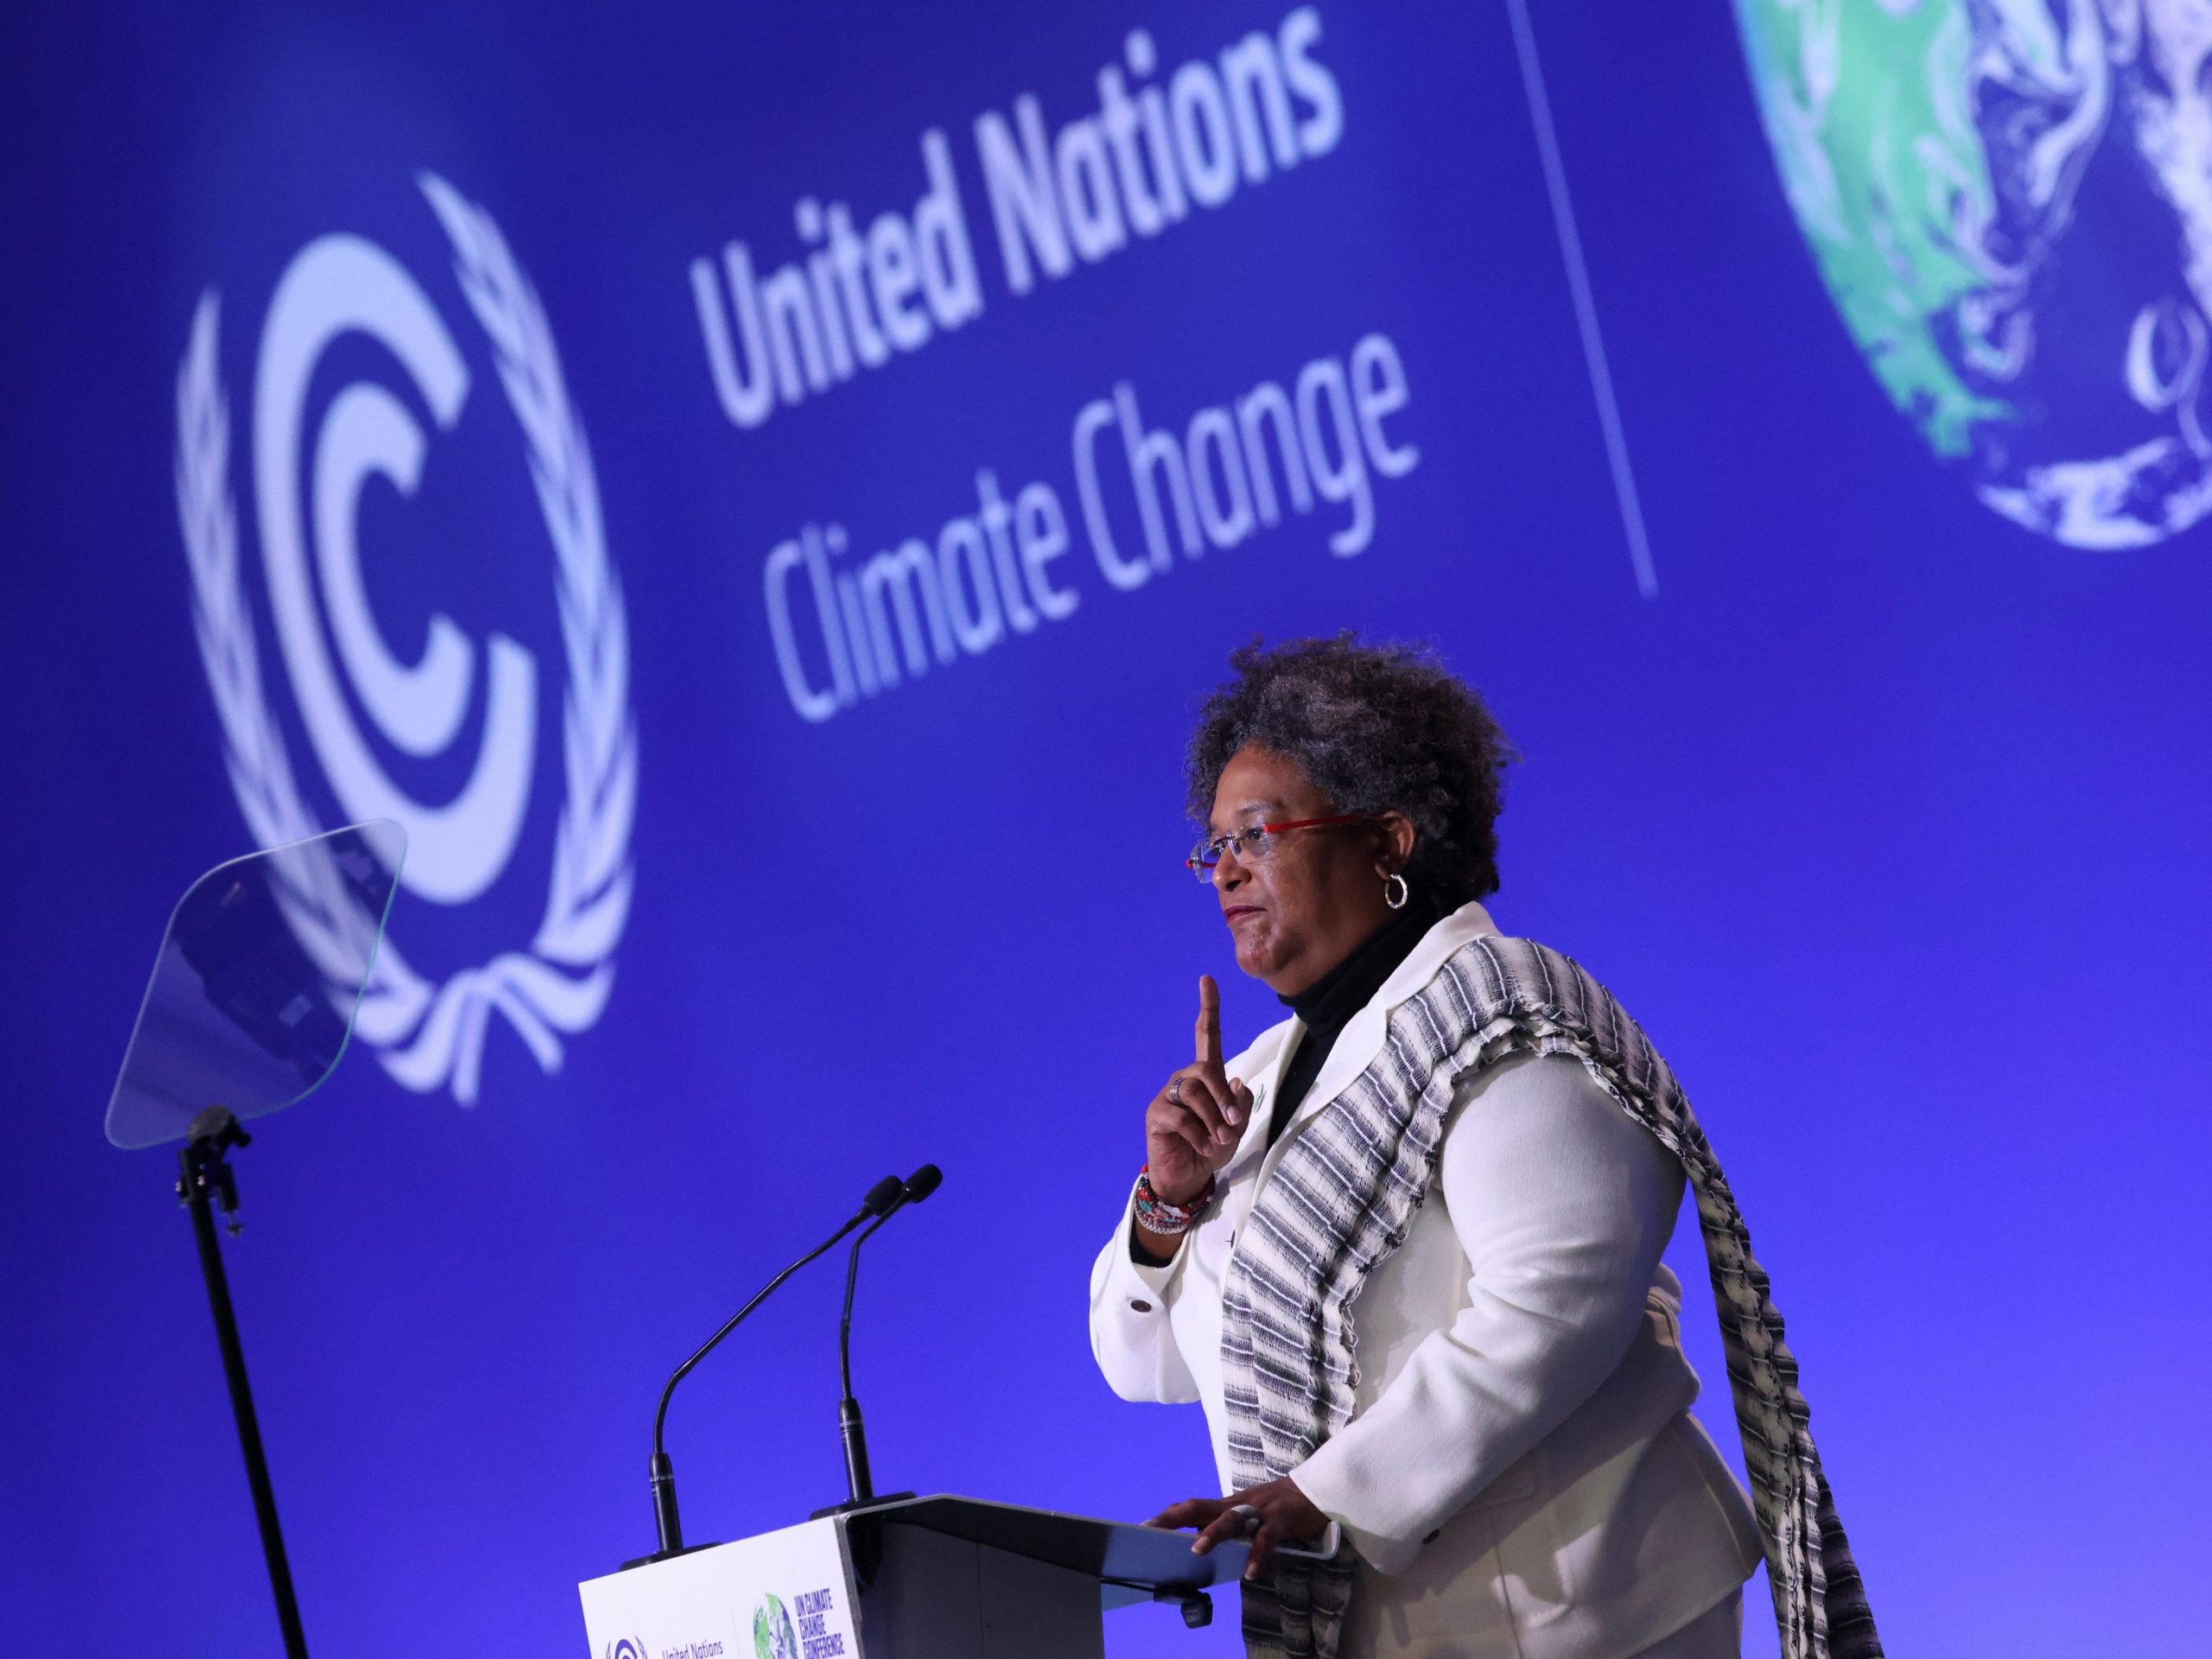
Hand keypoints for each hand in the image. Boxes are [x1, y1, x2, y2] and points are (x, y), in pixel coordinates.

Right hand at [1142, 974, 1252, 1206]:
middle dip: (1223, 1098)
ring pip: (1194, 1093)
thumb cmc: (1213, 1147)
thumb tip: (1236, 1083)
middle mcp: (1185, 1079)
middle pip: (1205, 1069)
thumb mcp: (1236, 1128)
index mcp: (1206, 1076)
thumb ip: (1240, 1106)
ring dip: (1213, 1120)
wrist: (1189, 1177)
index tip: (1207, 980)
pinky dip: (1199, 1134)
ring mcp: (1168, 1095)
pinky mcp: (1157, 1115)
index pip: (1206, 1036)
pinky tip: (1203, 1147)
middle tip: (1231, 1126)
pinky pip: (1181, 1117)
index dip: (1208, 1008)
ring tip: (1218, 1141)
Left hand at [1145, 1477, 1330, 1578]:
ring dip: (1213, 1534)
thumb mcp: (1246, 1514)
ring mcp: (1259, 1511)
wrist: (1313, 1492)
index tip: (1145, 1526)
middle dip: (1176, 1518)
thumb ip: (1225, 1526)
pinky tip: (1249, 1572)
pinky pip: (1267, 1539)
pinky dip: (1257, 1555)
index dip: (1169, 1515)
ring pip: (1231, 1520)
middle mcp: (1238, 1505)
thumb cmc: (1275, 1508)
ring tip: (1196, 1550)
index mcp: (1227, 1505)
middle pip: (1201, 1507)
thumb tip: (1197, 1546)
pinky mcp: (1281, 1521)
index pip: (1192, 1506)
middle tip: (1153, 1530)